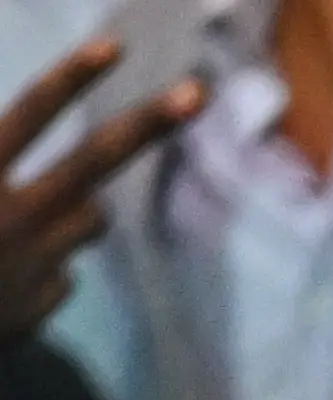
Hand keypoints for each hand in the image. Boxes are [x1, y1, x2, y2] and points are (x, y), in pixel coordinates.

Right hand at [1, 42, 200, 340]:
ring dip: (71, 211)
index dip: (72, 78)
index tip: (115, 47)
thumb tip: (82, 185)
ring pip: (91, 214)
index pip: (31, 114)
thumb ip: (3, 160)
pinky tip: (4, 286)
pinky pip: (62, 268)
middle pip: (93, 160)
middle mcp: (9, 214)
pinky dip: (41, 267)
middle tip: (195, 93)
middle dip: (146, 124)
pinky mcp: (44, 302)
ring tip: (18, 232)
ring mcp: (34, 260)